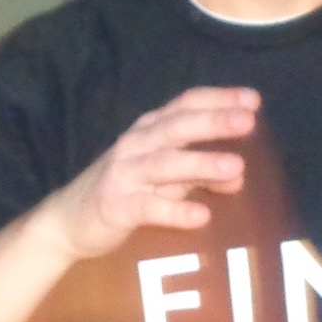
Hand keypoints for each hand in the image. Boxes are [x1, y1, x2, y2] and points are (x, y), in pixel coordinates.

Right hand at [44, 87, 259, 262]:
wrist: (68, 222)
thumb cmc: (125, 193)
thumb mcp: (164, 179)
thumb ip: (198, 173)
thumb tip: (240, 175)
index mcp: (149, 130)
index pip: (185, 105)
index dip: (218, 99)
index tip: (253, 100)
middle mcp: (136, 144)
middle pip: (177, 126)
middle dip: (214, 122)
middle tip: (248, 121)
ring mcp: (123, 174)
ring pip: (165, 163)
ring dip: (201, 163)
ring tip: (236, 168)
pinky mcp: (115, 206)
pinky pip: (147, 207)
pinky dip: (174, 211)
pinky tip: (201, 216)